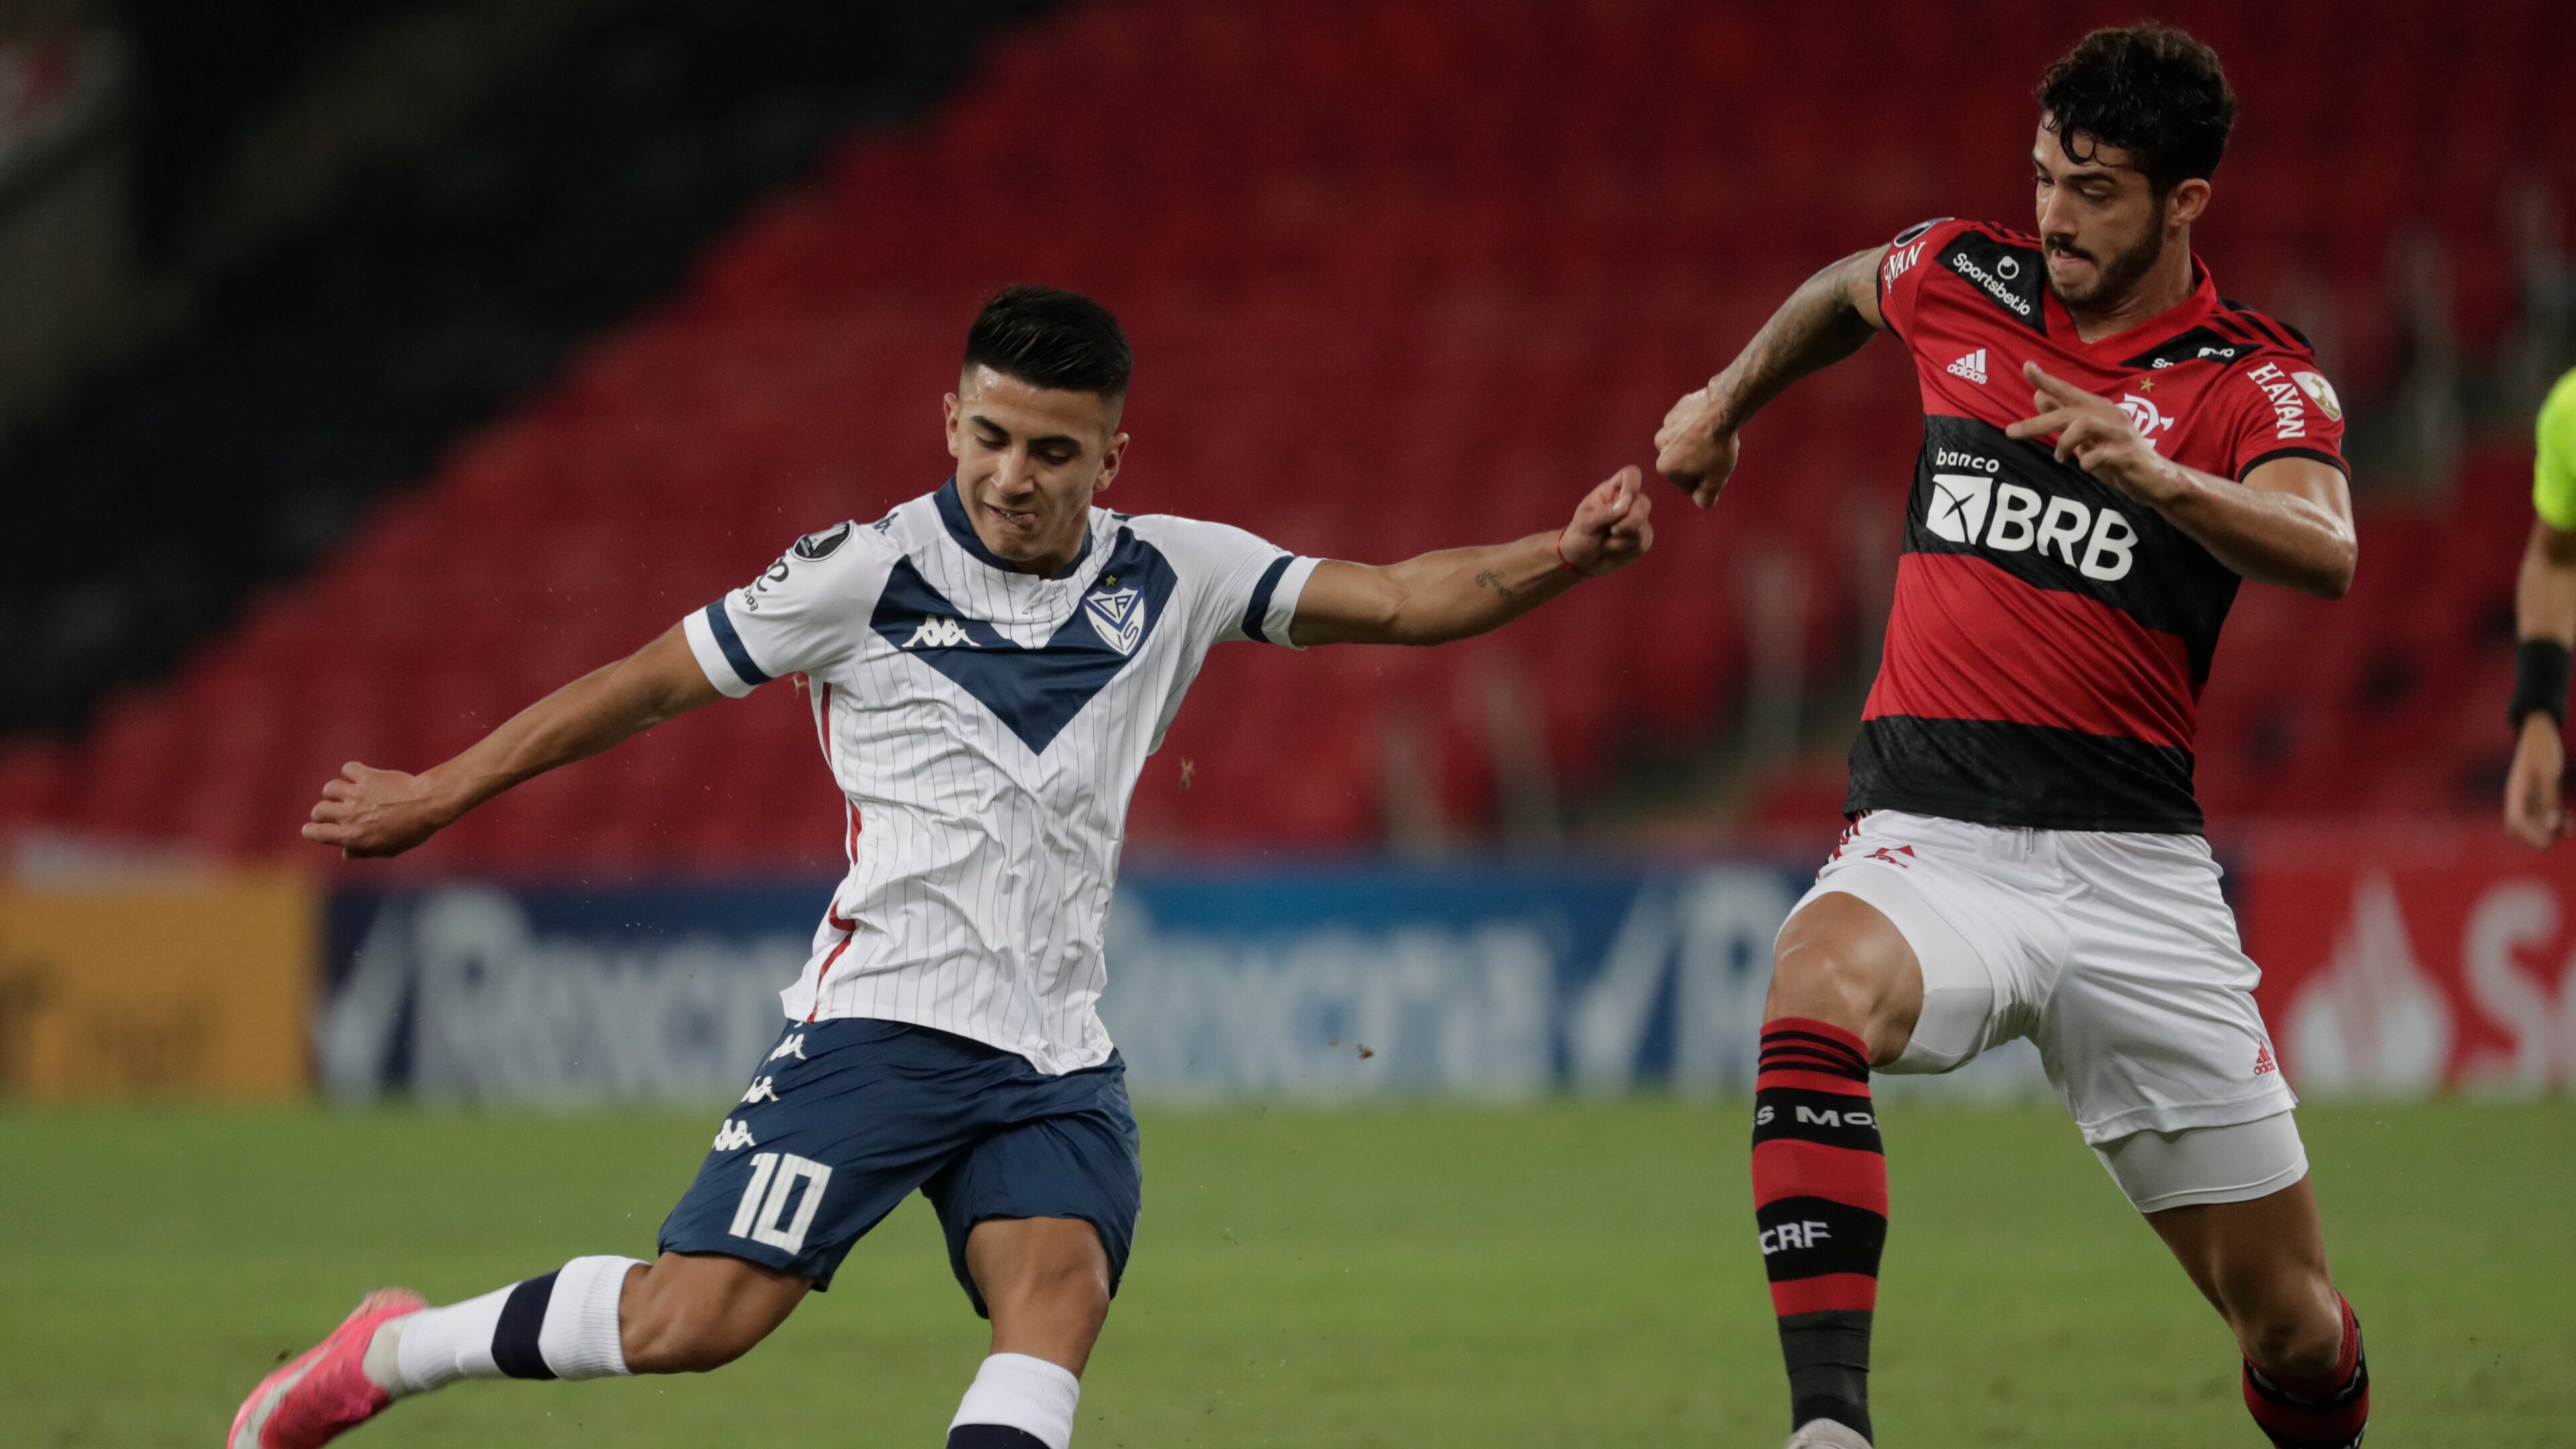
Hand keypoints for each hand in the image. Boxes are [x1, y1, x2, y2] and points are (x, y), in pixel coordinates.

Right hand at [303, 761, 453, 858]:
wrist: (428, 804)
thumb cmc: (412, 830)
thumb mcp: (388, 849)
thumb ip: (363, 851)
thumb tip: (345, 853)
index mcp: (353, 836)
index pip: (318, 833)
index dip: (311, 831)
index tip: (311, 829)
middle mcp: (350, 815)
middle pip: (319, 810)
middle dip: (322, 812)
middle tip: (331, 812)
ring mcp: (357, 794)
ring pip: (330, 788)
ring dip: (335, 792)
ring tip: (346, 794)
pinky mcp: (367, 776)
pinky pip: (348, 769)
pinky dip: (351, 772)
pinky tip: (359, 777)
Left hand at [1558, 466, 1654, 576]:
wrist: (1581, 561)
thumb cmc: (1579, 536)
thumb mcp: (1584, 524)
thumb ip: (1604, 513)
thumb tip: (1625, 506)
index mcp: (1612, 491)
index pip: (1631, 475)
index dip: (1633, 484)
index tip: (1625, 500)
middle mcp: (1628, 502)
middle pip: (1643, 503)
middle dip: (1629, 522)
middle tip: (1611, 531)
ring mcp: (1637, 520)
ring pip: (1642, 527)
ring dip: (1621, 540)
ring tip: (1604, 543)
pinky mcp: (1642, 538)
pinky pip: (1642, 542)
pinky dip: (1625, 549)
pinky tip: (1612, 550)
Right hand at [1653, 380, 1741, 508]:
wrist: (1722, 409)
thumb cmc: (1717, 448)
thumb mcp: (1715, 481)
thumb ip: (1705, 498)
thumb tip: (1701, 503)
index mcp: (1665, 467)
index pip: (1686, 484)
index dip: (1704, 480)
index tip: (1715, 471)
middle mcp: (1659, 446)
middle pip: (1682, 462)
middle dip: (1698, 462)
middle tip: (1717, 454)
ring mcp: (1667, 425)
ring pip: (1684, 442)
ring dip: (1696, 443)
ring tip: (1715, 439)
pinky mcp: (1677, 409)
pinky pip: (1687, 423)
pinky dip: (1697, 426)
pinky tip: (1711, 424)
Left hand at [2003, 362, 2181, 504]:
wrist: (2156, 480)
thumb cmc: (2117, 456)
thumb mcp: (2086, 438)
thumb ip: (2065, 417)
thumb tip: (2038, 395)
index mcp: (2099, 410)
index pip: (2069, 391)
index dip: (2047, 380)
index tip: (2026, 366)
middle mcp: (2111, 415)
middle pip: (2068, 411)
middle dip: (2037, 422)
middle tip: (2011, 432)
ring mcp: (2121, 433)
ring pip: (2083, 424)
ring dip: (2064, 442)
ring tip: (2061, 458)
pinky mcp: (2129, 454)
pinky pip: (2100, 454)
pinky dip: (2087, 461)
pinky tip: (2087, 467)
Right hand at [2505, 714, 2568, 847]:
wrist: (2539, 733)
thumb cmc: (2544, 750)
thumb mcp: (2550, 773)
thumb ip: (2550, 799)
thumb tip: (2552, 825)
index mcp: (2515, 793)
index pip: (2516, 823)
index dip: (2532, 834)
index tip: (2554, 833)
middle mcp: (2516, 800)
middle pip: (2517, 831)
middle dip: (2538, 838)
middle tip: (2561, 830)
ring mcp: (2524, 800)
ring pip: (2530, 828)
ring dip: (2548, 832)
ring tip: (2568, 823)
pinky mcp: (2534, 798)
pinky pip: (2539, 819)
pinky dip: (2552, 824)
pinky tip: (2566, 817)